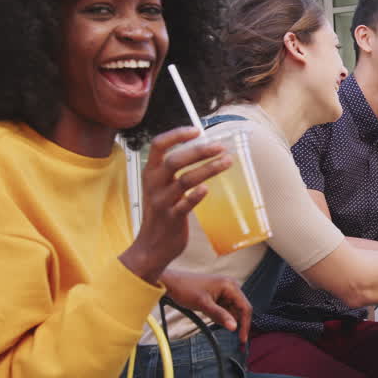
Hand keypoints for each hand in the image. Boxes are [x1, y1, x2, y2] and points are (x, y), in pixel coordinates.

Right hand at [120, 127, 229, 283]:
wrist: (151, 246)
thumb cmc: (161, 213)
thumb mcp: (160, 188)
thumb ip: (173, 171)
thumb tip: (202, 150)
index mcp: (150, 172)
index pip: (159, 145)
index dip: (177, 134)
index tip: (197, 130)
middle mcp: (153, 184)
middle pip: (174, 160)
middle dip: (199, 151)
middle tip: (221, 147)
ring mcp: (161, 202)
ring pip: (184, 180)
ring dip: (208, 169)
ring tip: (227, 162)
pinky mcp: (171, 218)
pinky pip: (184, 205)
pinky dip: (195, 196)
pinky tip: (206, 189)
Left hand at [162, 269, 251, 345]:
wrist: (172, 283)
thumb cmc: (186, 290)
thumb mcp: (203, 305)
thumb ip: (220, 316)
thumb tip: (235, 328)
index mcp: (230, 286)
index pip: (245, 307)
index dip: (245, 324)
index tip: (242, 339)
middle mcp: (231, 286)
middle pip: (240, 309)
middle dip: (231, 320)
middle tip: (219, 325)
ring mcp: (225, 290)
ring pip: (232, 310)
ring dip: (223, 317)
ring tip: (207, 313)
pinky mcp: (219, 294)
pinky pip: (224, 308)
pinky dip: (218, 314)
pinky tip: (206, 311)